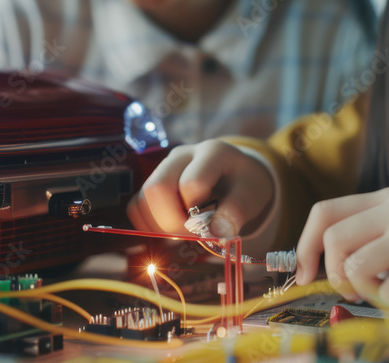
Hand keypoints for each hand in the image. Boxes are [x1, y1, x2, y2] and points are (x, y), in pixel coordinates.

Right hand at [126, 139, 274, 239]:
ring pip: (141, 200)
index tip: (210, 229)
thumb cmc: (244, 184)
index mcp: (211, 153)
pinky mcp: (152, 181)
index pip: (191, 184)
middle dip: (171, 222)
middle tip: (191, 236)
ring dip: (159, 226)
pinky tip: (172, 229)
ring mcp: (163, 167)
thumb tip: (217, 233)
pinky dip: (149, 225)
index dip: (197, 214)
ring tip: (184, 232)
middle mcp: (182, 155)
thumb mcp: (253, 195)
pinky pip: (136, 207)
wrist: (237, 174)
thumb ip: (237, 211)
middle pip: (156, 188)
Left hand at [294, 187, 388, 311]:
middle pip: (334, 240)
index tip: (304, 274)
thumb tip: (318, 267)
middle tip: (356, 291)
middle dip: (334, 275)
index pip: (324, 212)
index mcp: (386, 198)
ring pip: (355, 269)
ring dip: (368, 292)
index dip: (305, 245)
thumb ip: (370, 237)